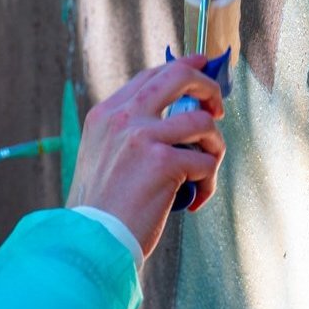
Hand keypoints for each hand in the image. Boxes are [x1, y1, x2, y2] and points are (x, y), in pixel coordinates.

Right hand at [66, 54, 225, 258]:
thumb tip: (174, 122)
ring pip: (203, 122)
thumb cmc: (101, 208)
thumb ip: (127, 134)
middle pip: (178, 76)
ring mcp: (143, 136)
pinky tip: (194, 201)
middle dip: (207, 86)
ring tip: (204, 173)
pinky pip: (206, 162)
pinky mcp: (163, 162)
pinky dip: (207, 184)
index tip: (201, 69)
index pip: (150, 76)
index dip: (182, 68)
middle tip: (218, 109)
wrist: (91, 239)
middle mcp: (123, 118)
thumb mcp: (101, 156)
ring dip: (215, 148)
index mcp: (106, 114)